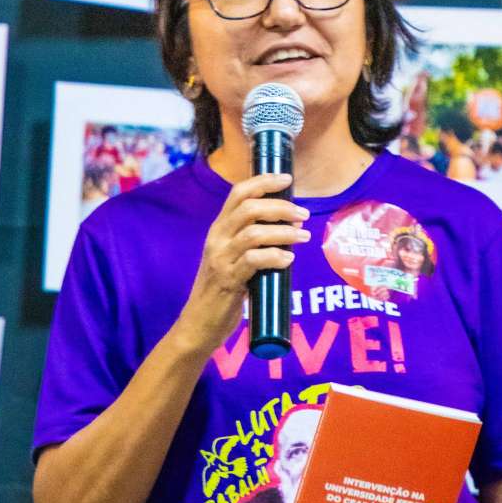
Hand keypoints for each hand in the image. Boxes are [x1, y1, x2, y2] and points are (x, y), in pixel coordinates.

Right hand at [175, 172, 309, 355]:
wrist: (198, 324)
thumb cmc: (222, 290)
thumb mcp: (232, 257)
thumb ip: (252, 241)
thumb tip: (290, 226)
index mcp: (219, 228)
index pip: (238, 192)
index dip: (264, 181)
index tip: (287, 179)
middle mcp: (217, 239)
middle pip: (250, 208)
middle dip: (281, 207)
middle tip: (303, 215)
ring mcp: (221, 259)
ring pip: (254, 233)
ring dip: (283, 232)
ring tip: (302, 237)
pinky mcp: (228, 280)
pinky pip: (254, 260)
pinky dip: (275, 256)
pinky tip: (288, 259)